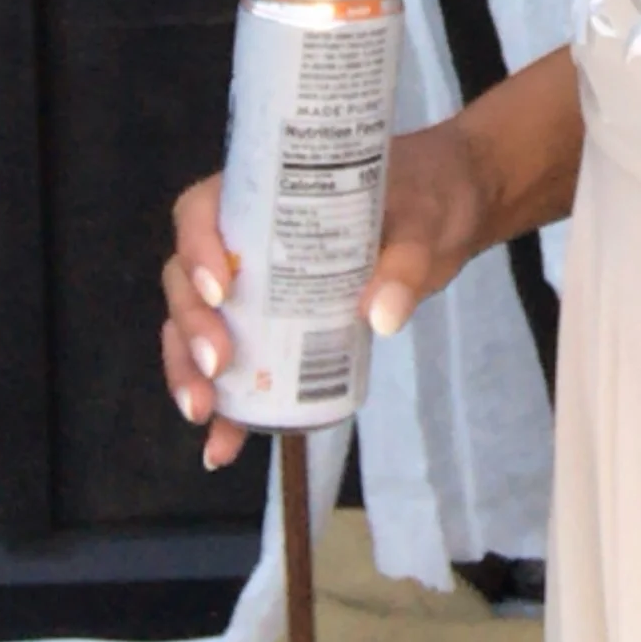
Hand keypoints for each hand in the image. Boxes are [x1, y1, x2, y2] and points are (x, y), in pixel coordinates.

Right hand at [159, 122, 490, 469]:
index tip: (222, 289)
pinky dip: (227, 409)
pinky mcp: (277, 331)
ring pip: (195, 326)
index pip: (204, 210)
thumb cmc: (429, 196)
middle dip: (191, 325)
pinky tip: (221, 447)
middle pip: (188, 278)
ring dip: (188, 370)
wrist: (452, 214)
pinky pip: (236, 368)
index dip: (197, 248)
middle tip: (218, 364)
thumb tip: (383, 316)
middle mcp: (248, 239)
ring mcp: (258, 288)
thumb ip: (407, 261)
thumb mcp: (424, 220)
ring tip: (204, 412)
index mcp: (269, 193)